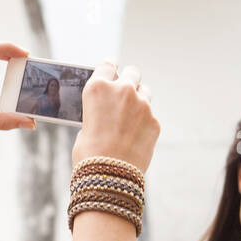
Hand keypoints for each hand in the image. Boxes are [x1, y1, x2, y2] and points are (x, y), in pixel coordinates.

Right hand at [70, 59, 158, 173]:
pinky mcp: (154, 121)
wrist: (108, 175)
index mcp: (98, 88)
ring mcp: (142, 105)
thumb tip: (107, 111)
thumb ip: (99, 111)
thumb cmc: (89, 153)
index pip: (108, 65)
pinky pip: (150, 116)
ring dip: (139, 100)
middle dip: (129, 81)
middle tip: (125, 93)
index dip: (110, 68)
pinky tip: (135, 137)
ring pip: (145, 93)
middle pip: (132, 73)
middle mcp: (122, 90)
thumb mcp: (85, 125)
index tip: (112, 70)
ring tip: (131, 118)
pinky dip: (144, 123)